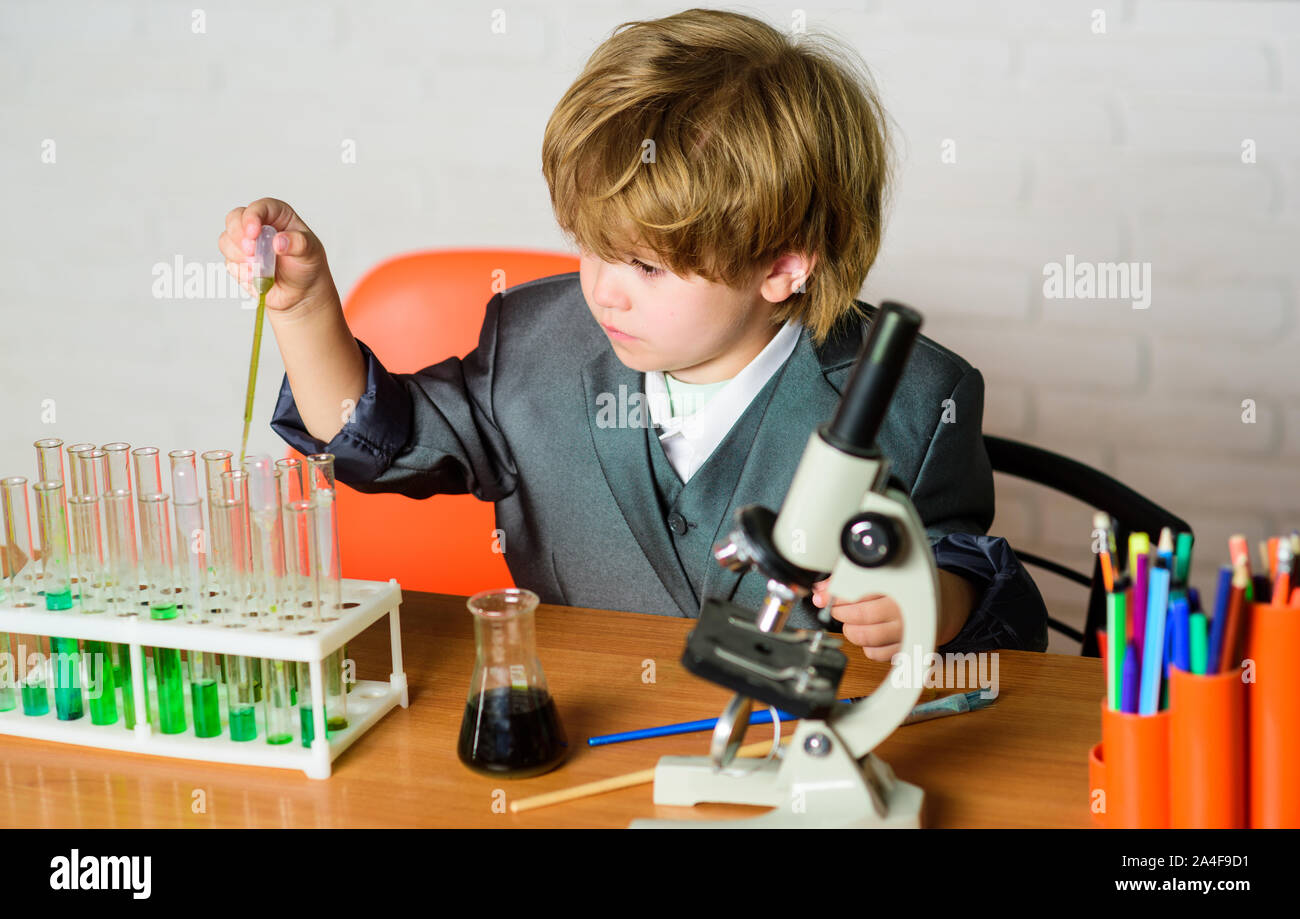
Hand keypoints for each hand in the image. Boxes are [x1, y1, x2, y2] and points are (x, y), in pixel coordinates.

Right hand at [218, 198, 338, 315]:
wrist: (301, 292)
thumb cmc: (307, 266)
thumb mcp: (311, 252)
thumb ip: (299, 244)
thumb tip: (279, 241)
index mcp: (277, 215)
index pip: (259, 207)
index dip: (252, 217)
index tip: (253, 233)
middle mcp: (258, 224)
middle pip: (234, 219)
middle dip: (238, 236)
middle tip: (252, 252)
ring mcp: (245, 242)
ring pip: (226, 241)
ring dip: (240, 257)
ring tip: (260, 269)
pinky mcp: (237, 260)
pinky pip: (229, 263)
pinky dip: (241, 271)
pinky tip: (256, 277)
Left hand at [811, 581, 900, 661]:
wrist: (939, 606)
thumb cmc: (908, 589)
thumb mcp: (879, 576)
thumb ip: (848, 581)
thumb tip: (820, 593)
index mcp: (899, 587)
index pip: (859, 592)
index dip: (836, 597)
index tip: (825, 598)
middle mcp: (904, 611)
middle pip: (862, 616)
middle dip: (842, 613)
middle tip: (839, 609)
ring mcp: (906, 632)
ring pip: (866, 638)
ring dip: (852, 630)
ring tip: (852, 622)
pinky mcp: (905, 648)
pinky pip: (876, 654)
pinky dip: (866, 646)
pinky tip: (869, 634)